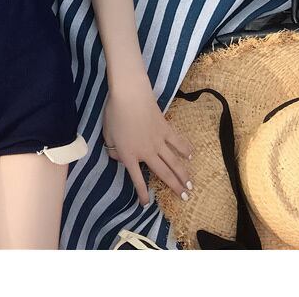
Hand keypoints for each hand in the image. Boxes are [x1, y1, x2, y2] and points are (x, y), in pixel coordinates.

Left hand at [102, 80, 194, 205]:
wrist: (130, 95)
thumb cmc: (114, 113)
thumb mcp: (107, 134)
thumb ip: (112, 149)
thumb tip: (118, 158)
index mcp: (129, 155)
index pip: (137, 179)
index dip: (142, 193)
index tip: (146, 204)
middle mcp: (146, 152)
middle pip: (163, 174)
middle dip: (175, 187)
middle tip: (185, 197)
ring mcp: (158, 141)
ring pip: (174, 162)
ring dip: (183, 175)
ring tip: (191, 186)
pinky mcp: (166, 129)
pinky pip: (178, 143)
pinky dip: (185, 150)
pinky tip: (191, 156)